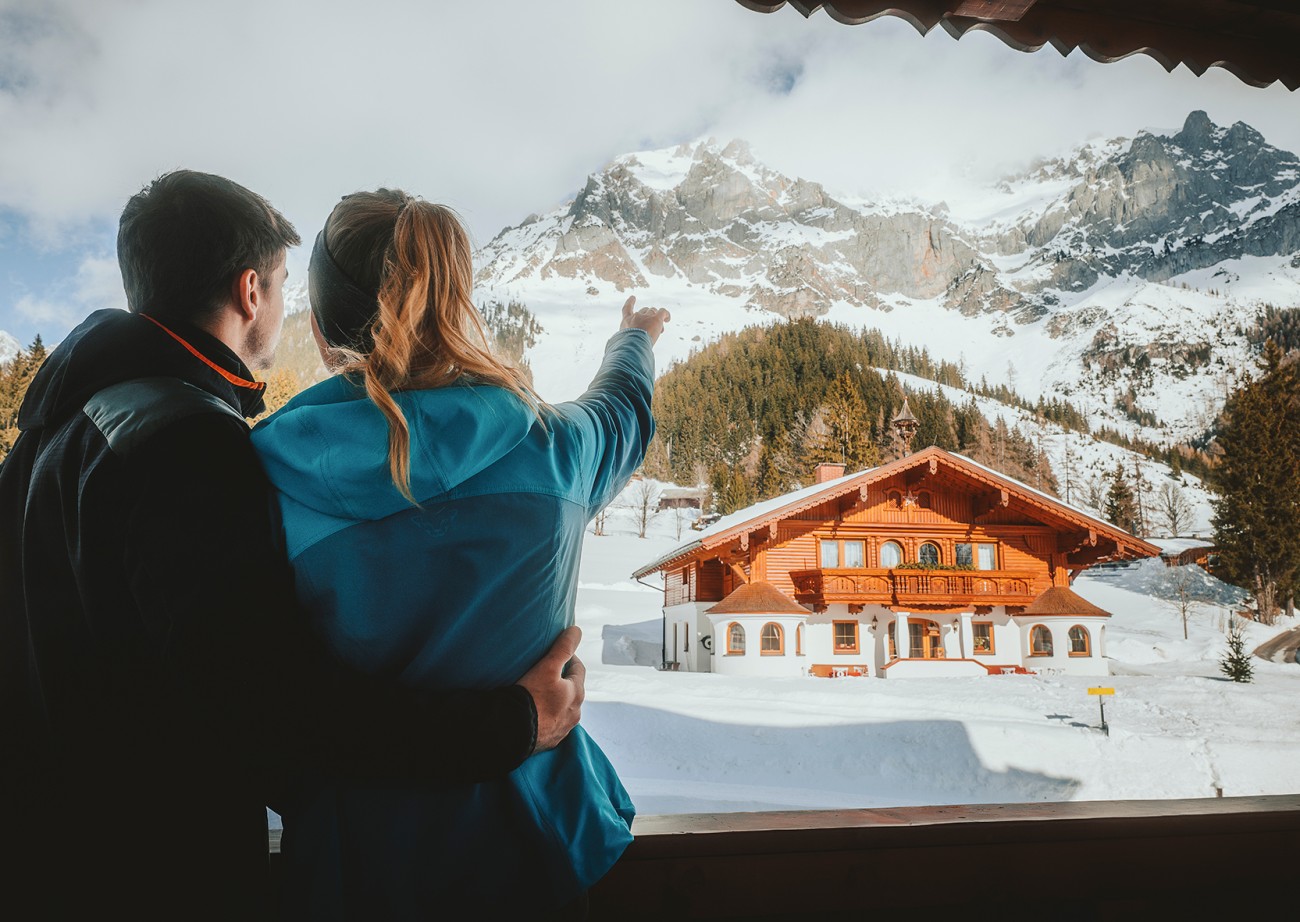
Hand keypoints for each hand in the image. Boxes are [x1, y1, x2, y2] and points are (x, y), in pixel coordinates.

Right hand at [515, 626, 585, 753]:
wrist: (512, 732)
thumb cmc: (531, 697)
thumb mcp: (548, 667)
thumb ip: (563, 647)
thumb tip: (577, 630)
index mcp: (577, 694)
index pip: (577, 669)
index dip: (568, 658)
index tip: (557, 654)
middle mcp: (575, 714)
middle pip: (571, 690)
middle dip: (562, 680)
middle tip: (546, 671)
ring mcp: (562, 729)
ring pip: (562, 708)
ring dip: (555, 700)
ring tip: (538, 692)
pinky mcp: (549, 740)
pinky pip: (550, 724)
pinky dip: (546, 716)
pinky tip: (534, 713)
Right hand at [619, 295, 669, 345]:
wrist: (633, 344)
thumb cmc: (628, 346)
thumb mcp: (625, 341)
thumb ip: (630, 339)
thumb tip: (638, 344)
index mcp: (626, 321)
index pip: (626, 309)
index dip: (630, 302)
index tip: (633, 297)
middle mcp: (636, 316)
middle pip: (644, 310)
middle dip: (649, 317)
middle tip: (652, 329)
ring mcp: (646, 316)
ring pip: (653, 311)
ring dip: (657, 318)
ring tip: (660, 330)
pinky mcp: (656, 318)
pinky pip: (663, 312)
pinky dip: (666, 314)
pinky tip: (668, 319)